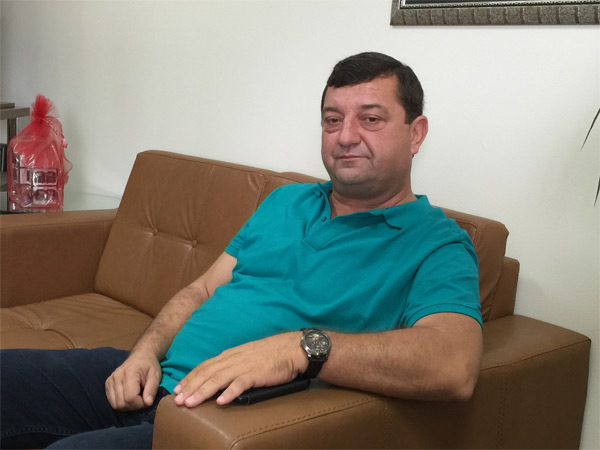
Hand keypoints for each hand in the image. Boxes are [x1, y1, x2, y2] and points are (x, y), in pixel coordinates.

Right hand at [105, 350, 161, 410]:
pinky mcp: (108, 384)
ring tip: (137, 398)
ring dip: (128, 406)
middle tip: (143, 400)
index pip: (130, 398)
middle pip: (122, 403)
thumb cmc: (149, 365)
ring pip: (116, 405)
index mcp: (129, 373)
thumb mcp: (155, 375)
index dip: (140, 404)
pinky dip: (121, 403)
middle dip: (134, 406)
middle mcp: (116, 376)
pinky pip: (112, 402)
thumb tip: (148, 403)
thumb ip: (152, 389)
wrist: (141, 356)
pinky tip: (129, 397)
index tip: (147, 400)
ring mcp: (110, 380)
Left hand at [173, 332, 305, 406]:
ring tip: (191, 403)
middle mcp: (234, 358)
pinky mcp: (257, 373)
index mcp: (230, 354)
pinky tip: (221, 402)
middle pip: (207, 373)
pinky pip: (241, 383)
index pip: (204, 366)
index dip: (189, 378)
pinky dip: (229, 392)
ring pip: (218, 379)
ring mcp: (245, 365)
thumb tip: (218, 378)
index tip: (177, 390)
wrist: (291, 348)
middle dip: (190, 387)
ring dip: (203, 391)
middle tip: (177, 400)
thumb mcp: (246, 356)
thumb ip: (232, 365)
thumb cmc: (270, 354)